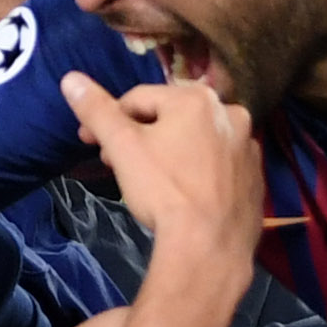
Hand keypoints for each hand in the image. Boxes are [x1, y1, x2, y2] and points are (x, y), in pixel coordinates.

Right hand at [61, 73, 257, 263]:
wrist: (211, 248)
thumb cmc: (164, 191)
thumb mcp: (123, 146)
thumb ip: (97, 110)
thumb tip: (71, 79)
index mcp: (197, 99)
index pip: (139, 99)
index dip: (110, 119)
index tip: (91, 142)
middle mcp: (231, 114)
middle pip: (170, 119)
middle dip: (140, 137)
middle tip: (116, 164)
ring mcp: (248, 147)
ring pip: (196, 141)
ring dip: (171, 152)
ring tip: (150, 182)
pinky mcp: (255, 178)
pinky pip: (218, 166)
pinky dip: (199, 172)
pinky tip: (185, 195)